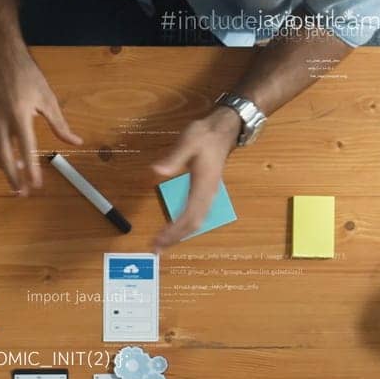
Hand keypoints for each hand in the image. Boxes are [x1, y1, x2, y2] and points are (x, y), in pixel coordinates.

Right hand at [0, 48, 82, 194]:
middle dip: (12, 177)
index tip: (36, 185)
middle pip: (4, 157)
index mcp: (20, 115)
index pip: (26, 149)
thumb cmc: (27, 76)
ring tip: (14, 179)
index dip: (31, 169)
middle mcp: (1, 121)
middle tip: (20, 193)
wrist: (1, 59)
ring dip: (2, 169)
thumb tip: (75, 142)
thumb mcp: (48, 98)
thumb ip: (60, 124)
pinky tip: (3, 161)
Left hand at [149, 108, 241, 250]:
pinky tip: (174, 229)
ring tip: (162, 244)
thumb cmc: (205, 135)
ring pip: (197, 222)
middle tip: (156, 248)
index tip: (159, 238)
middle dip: (175, 238)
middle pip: (194, 224)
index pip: (189, 214)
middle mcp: (209, 194)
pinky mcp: (206, 194)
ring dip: (180, 235)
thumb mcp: (188, 140)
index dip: (175, 229)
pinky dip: (184, 226)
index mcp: (203, 184)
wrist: (224, 130)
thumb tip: (157, 170)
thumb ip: (174, 157)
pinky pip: (197, 216)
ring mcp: (209, 195)